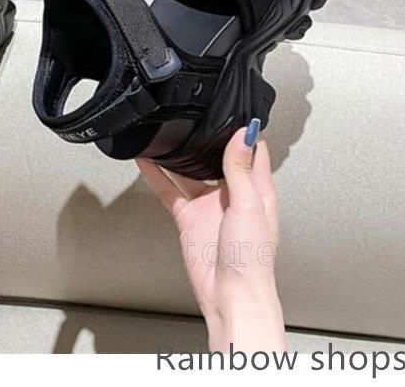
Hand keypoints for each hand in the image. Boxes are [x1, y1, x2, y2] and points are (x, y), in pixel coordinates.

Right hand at [137, 122, 286, 351]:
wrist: (230, 295)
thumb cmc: (251, 260)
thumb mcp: (249, 205)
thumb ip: (241, 169)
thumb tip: (244, 134)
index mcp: (257, 189)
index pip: (252, 151)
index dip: (244, 131)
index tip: (234, 109)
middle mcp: (233, 195)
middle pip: (219, 157)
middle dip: (209, 138)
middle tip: (197, 115)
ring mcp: (209, 205)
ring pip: (190, 171)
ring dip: (180, 155)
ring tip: (169, 132)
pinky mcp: (189, 217)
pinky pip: (169, 190)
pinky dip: (156, 176)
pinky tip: (146, 162)